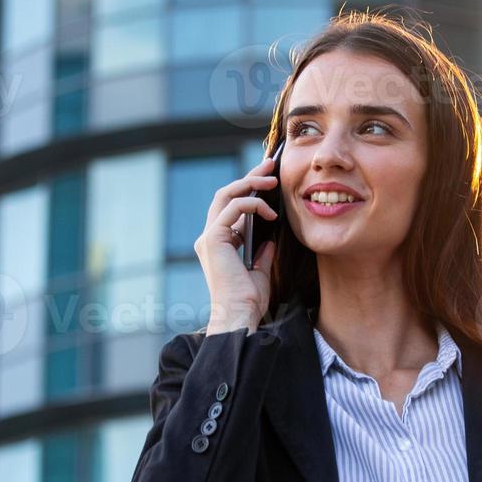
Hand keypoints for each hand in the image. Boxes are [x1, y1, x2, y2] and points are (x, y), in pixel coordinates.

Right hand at [196, 153, 280, 332]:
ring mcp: (208, 237)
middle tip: (270, 165)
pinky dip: (252, 204)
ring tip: (273, 180)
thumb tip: (270, 242)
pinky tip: (270, 212)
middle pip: (226, 195)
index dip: (248, 190)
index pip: (230, 208)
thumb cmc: (248, 302)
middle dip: (249, 176)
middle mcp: (209, 238)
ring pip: (226, 195)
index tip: (269, 180)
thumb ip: (262, 255)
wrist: (239, 316)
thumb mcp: (260, 273)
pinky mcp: (212, 239)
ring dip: (251, 183)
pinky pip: (232, 209)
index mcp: (218, 245)